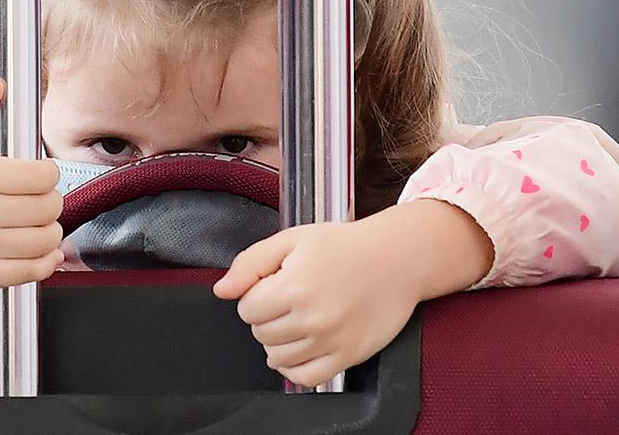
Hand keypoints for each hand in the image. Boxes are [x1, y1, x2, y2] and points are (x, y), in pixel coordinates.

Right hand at [0, 78, 63, 291]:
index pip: (43, 176)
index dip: (47, 172)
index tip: (38, 174)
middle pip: (48, 208)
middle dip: (50, 200)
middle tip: (37, 198)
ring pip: (45, 239)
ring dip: (49, 230)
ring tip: (36, 222)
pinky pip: (31, 271)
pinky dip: (45, 261)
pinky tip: (39, 249)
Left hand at [213, 200, 492, 387]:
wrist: (396, 259)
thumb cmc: (344, 246)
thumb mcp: (292, 240)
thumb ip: (250, 263)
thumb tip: (222, 291)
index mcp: (294, 286)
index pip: (246, 309)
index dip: (255, 295)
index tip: (273, 284)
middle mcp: (312, 318)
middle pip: (260, 334)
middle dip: (266, 316)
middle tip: (288, 297)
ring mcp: (331, 341)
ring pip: (278, 357)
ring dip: (279, 340)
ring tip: (297, 318)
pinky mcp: (348, 356)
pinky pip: (306, 378)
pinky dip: (294, 368)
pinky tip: (299, 347)